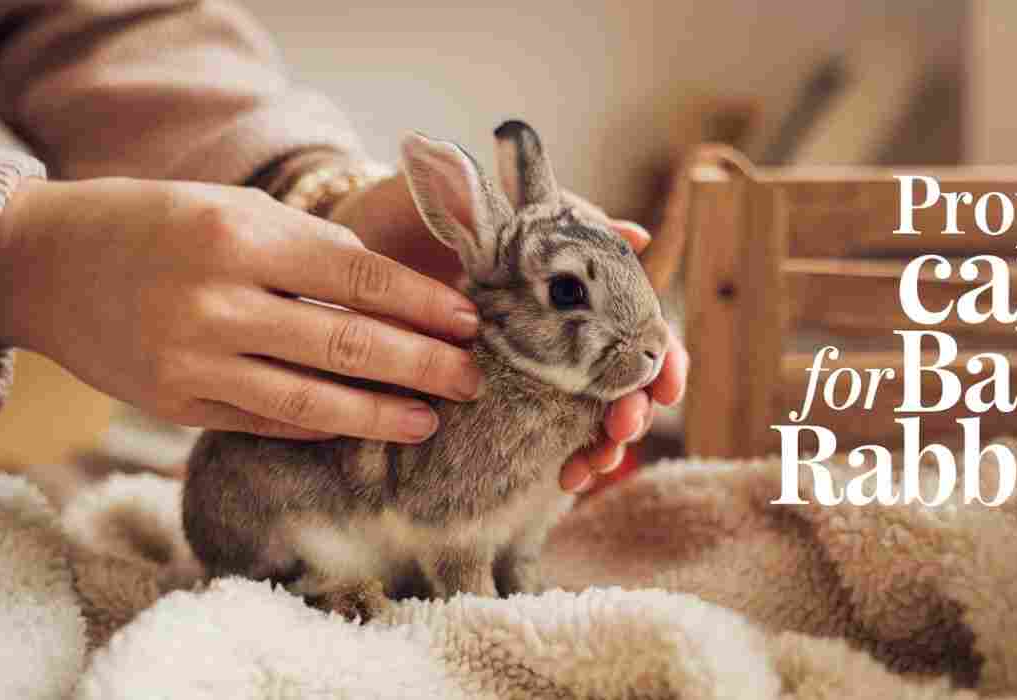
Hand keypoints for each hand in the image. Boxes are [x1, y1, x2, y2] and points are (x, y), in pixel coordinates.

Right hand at [0, 177, 484, 440]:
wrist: (52, 264)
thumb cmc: (163, 225)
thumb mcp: (237, 210)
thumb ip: (314, 250)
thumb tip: (398, 296)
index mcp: (241, 238)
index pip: (360, 277)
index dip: (424, 305)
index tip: (470, 322)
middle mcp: (217, 303)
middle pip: (348, 345)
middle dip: (423, 366)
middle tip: (473, 379)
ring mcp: (193, 361)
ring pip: (312, 399)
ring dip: (382, 414)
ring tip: (431, 419)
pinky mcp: (178, 406)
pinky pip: (268, 421)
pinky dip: (323, 424)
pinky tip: (364, 425)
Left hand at [330, 175, 689, 492]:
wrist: (350, 237)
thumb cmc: (423, 210)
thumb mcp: (497, 208)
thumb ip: (567, 221)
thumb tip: (638, 239)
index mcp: (569, 285)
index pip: (635, 324)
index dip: (660, 355)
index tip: (666, 384)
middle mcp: (555, 327)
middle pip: (620, 377)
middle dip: (632, 408)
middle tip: (623, 428)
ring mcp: (525, 362)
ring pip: (585, 412)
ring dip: (602, 442)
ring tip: (593, 464)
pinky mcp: (486, 393)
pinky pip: (537, 433)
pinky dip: (562, 456)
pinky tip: (565, 476)